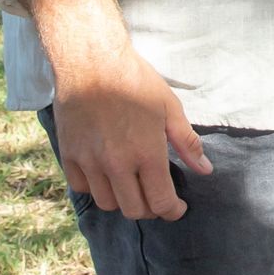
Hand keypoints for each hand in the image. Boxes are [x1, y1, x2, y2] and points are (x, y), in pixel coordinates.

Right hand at [16, 0, 212, 220]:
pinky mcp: (68, 155)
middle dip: (150, 209)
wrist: (91, 63)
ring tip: (132, 186)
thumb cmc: (135, 81)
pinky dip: (96, 187)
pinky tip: (106, 175)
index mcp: (147, 154)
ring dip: (123, 200)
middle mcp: (117, 164)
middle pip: (133, 210)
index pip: (160, 202)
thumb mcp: (170, 108)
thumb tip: (204, 170)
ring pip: (107, 203)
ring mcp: (89, 162)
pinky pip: (82, 188)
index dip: (172, 211)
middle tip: (156, 198)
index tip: (177, 208)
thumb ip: (187, 143)